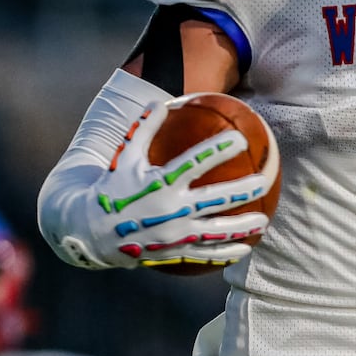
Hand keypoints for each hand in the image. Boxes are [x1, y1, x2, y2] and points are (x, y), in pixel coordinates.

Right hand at [56, 103, 274, 270]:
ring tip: (264, 222)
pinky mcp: (172, 251)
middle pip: (215, 198)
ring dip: (242, 227)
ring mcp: (173, 233)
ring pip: (216, 231)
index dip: (217, 149)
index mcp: (160, 182)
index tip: (240, 138)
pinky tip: (246, 249)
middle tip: (265, 180)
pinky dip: (226, 252)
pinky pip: (204, 253)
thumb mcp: (124, 157)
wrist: (89, 230)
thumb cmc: (111, 188)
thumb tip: (159, 101)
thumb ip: (144, 130)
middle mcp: (170, 208)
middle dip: (243, 190)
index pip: (194, 162)